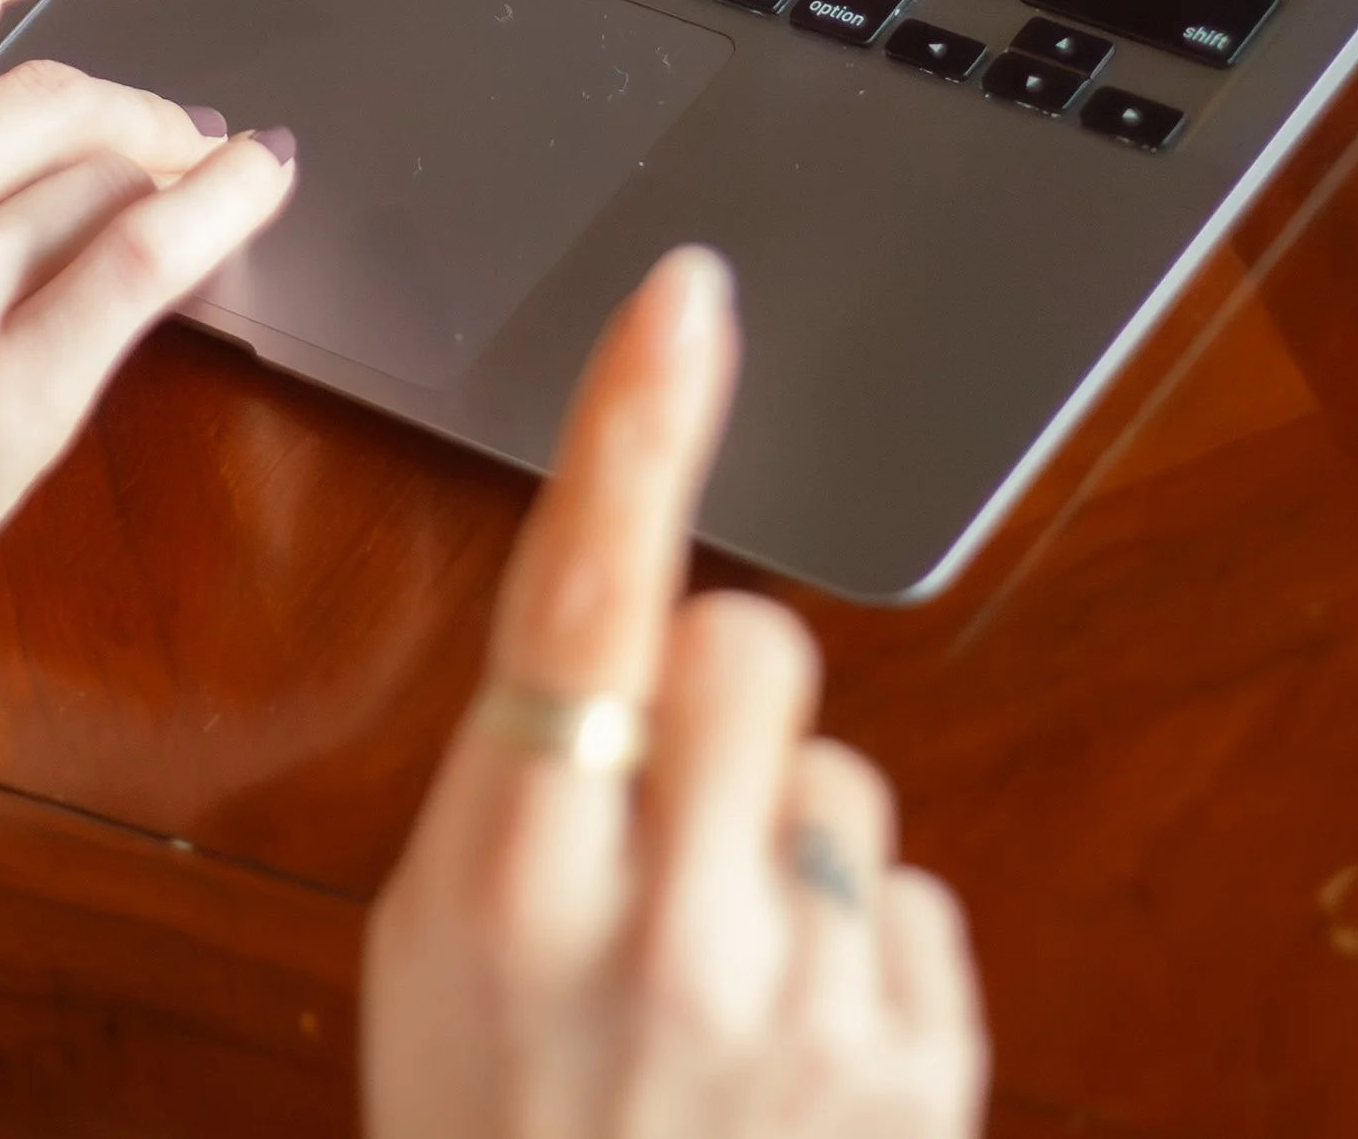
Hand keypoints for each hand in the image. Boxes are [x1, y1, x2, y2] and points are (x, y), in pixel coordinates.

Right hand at [364, 249, 987, 1138]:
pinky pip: (907, 891)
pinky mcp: (922, 1063)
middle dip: (713, 694)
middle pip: (751, 640)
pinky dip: (854, 949)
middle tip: (653, 823)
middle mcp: (672, 926)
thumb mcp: (435, 951)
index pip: (585, 590)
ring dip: (783, 841)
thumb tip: (629, 605)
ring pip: (838, 768)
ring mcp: (811, 1003)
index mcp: (515, 881)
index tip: (686, 296)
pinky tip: (788, 1048)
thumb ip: (526, 776)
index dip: (637, 423)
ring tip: (714, 976)